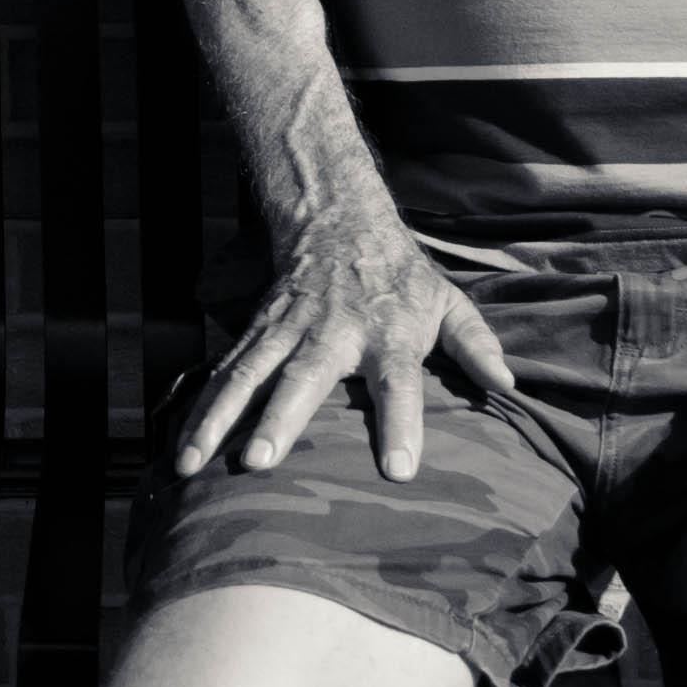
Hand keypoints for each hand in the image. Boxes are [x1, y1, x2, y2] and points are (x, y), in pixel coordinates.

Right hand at [174, 217, 513, 483]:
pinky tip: (179, 447)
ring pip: (247, 373)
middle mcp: (333, 330)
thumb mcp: (447, 300)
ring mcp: (287, 328)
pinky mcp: (256, 329)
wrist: (337, 216)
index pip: (399, 381)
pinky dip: (199, 407)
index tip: (397, 470)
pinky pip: (223, 370)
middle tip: (259, 462)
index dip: (401, 423)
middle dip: (279, 418)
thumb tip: (508, 386)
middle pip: (305, 376)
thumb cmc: (400, 275)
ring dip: (218, 418)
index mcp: (388, 331)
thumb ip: (476, 345)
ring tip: (192, 463)